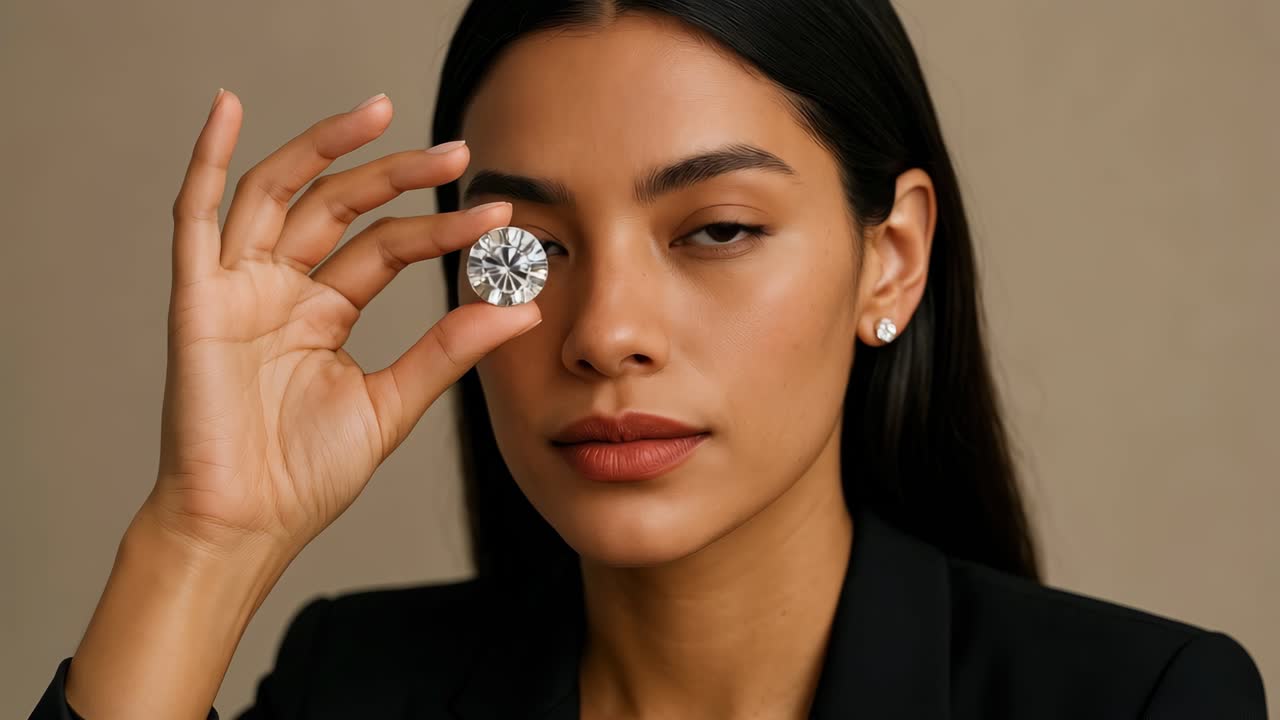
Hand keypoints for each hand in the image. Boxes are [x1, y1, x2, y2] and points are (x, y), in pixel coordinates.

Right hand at [149, 89, 538, 557]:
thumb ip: (448, 350)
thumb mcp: (391, 404)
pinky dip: (205, 159)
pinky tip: (227, 108)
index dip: (440, 229)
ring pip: (277, 193)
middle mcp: (281, 290)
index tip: (499, 221)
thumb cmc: (305, 475)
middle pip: (339, 207)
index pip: (386, 248)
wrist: (247, 526)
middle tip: (457, 152)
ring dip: (323, 147)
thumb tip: (522, 307)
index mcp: (323, 313)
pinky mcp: (197, 301)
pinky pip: (194, 218)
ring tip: (378, 111)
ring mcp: (237, 289)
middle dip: (396, 174)